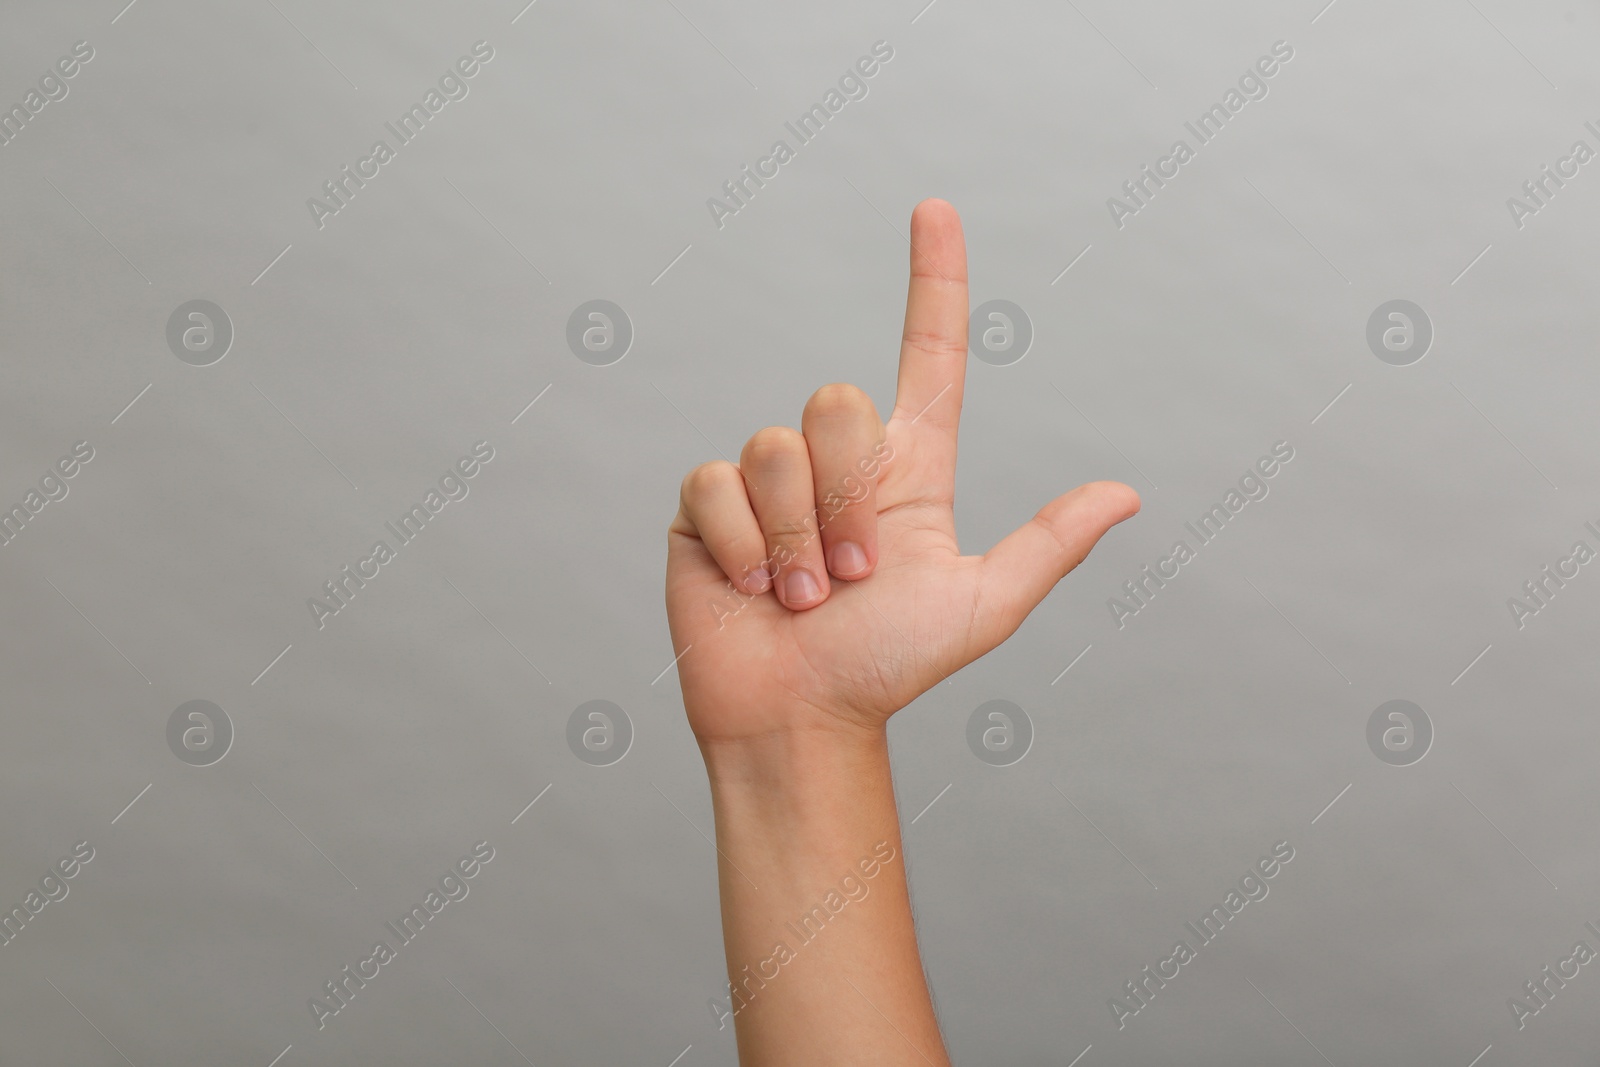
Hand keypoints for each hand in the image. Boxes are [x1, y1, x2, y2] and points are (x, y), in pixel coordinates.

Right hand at [666, 199, 1138, 748]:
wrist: (799, 720)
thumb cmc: (888, 667)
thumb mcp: (981, 606)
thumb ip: (1047, 545)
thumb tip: (1126, 494)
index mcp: (908, 469)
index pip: (926, 352)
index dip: (934, 279)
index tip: (935, 210)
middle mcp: (837, 462)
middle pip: (837, 402)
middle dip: (845, 499)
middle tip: (848, 577)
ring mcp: (767, 480)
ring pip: (775, 447)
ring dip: (795, 538)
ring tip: (802, 597)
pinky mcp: (707, 506)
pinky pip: (716, 482)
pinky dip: (742, 546)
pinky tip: (751, 590)